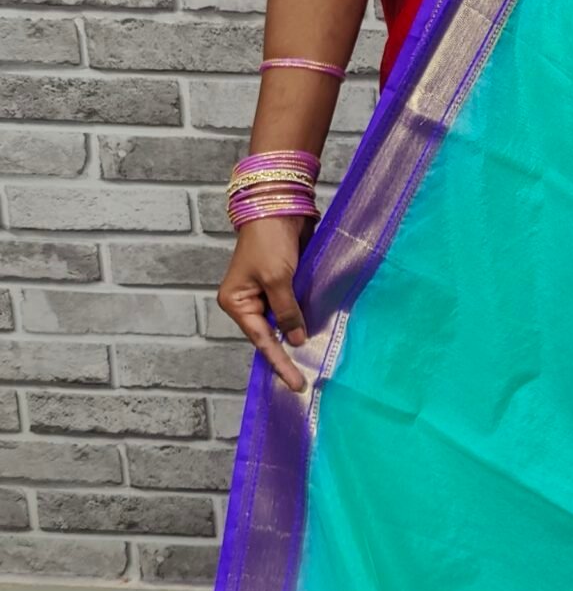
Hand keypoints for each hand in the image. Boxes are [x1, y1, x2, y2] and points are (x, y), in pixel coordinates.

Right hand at [217, 214, 314, 394]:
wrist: (278, 207)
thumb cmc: (269, 242)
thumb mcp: (277, 279)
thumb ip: (287, 312)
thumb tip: (297, 339)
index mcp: (236, 302)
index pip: (260, 340)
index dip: (280, 361)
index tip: (296, 383)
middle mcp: (248, 301)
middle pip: (270, 334)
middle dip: (288, 351)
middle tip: (306, 379)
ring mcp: (266, 292)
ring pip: (284, 322)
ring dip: (298, 334)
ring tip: (313, 360)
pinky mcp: (283, 283)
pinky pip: (293, 307)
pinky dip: (304, 317)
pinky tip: (318, 331)